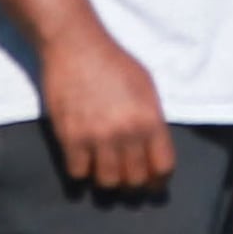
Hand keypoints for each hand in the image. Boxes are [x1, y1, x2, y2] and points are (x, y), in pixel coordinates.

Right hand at [39, 21, 173, 190]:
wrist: (77, 48)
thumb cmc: (116, 64)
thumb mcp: (146, 87)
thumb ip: (152, 118)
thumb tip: (154, 148)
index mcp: (150, 118)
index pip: (163, 166)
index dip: (160, 179)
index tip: (155, 183)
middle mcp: (126, 133)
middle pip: (135, 179)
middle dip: (134, 185)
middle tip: (128, 181)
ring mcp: (97, 138)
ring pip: (107, 182)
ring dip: (108, 182)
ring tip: (106, 173)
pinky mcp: (70, 139)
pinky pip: (78, 174)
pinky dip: (81, 172)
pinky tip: (84, 162)